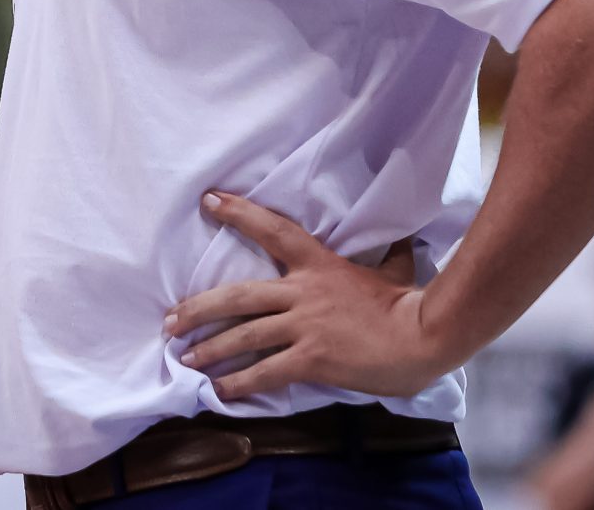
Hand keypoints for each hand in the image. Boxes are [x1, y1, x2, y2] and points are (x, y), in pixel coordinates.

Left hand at [161, 191, 460, 400]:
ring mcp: (305, 326)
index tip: (209, 201)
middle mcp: (303, 292)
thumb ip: (388, 253)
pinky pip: (265, 372)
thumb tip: (404, 235)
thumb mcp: (394, 269)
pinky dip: (239, 383)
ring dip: (210, 349)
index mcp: (319, 265)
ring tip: (185, 359)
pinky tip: (219, 391)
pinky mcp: (311, 359)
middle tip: (170, 320)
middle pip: (238, 295)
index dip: (240, 213)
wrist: (423, 337)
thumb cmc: (409, 304)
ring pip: (244, 335)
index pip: (274, 230)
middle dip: (199, 309)